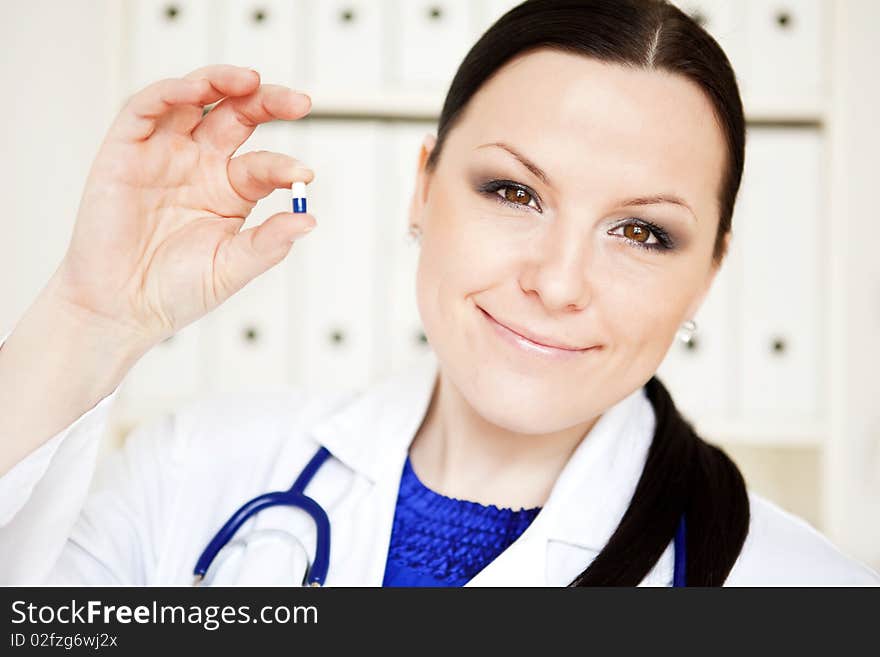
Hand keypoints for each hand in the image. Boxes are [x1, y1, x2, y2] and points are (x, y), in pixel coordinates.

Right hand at [49, 64, 315, 347]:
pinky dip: (171, 92)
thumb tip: (310, 220)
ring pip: (195, 100)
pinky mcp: (126, 150)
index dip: (285, 166)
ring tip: (251, 80)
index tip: (303, 176)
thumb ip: (269, 243)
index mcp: (231, 191)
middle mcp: (200, 165)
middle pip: (238, 116)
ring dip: (221, 82)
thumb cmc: (176, 290)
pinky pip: (147, 109)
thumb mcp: (231, 268)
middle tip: (301, 103)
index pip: (265, 164)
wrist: (120, 309)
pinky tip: (196, 91)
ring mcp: (164, 154)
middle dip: (269, 101)